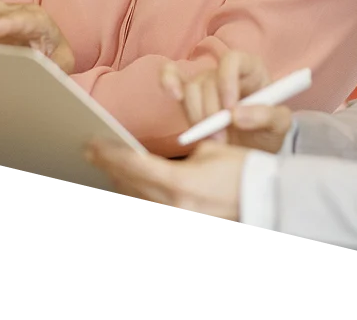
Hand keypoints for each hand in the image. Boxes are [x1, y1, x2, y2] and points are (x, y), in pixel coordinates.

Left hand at [84, 139, 247, 221]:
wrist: (266, 197)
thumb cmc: (242, 168)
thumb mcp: (211, 150)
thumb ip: (182, 154)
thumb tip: (162, 154)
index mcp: (180, 182)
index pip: (134, 165)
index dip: (111, 153)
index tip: (93, 142)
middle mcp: (175, 202)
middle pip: (131, 182)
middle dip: (109, 165)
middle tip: (89, 150)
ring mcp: (179, 212)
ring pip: (139, 194)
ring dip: (120, 178)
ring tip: (103, 163)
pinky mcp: (185, 215)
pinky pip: (153, 200)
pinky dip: (137, 188)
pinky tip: (128, 180)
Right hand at [161, 51, 291, 153]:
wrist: (254, 149)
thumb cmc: (269, 131)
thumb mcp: (280, 126)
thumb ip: (266, 116)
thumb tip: (236, 115)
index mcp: (250, 69)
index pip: (232, 60)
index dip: (227, 81)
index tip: (230, 110)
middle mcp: (225, 72)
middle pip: (207, 79)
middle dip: (211, 112)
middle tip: (222, 139)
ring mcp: (205, 83)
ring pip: (190, 89)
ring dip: (196, 116)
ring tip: (213, 139)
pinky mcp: (190, 97)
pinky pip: (171, 78)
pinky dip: (168, 82)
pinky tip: (174, 95)